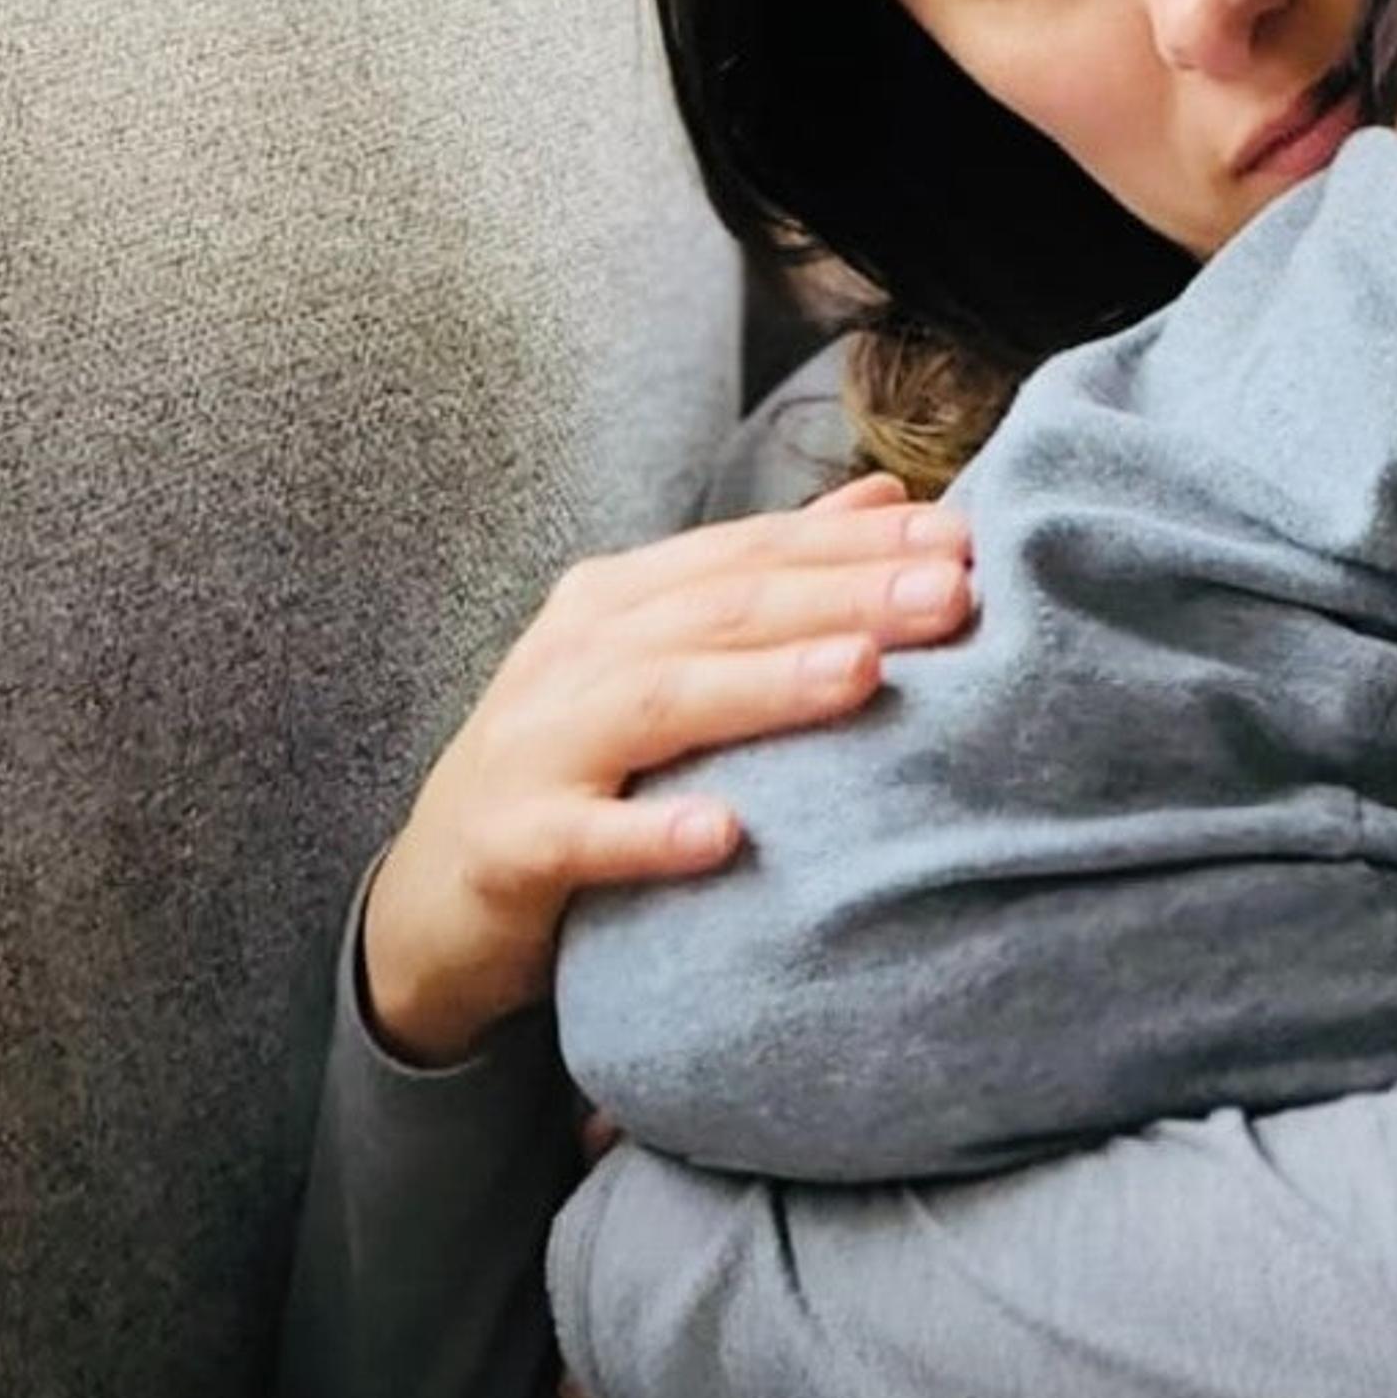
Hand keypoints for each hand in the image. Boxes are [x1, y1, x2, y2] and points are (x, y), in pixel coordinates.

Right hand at [358, 472, 975, 1066]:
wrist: (434, 900)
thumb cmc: (578, 770)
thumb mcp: (665, 662)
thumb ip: (766, 582)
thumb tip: (887, 498)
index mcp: (621, 601)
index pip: (752, 554)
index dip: (857, 541)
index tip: (962, 537)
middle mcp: (577, 656)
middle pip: (724, 610)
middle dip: (845, 595)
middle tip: (951, 592)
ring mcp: (536, 747)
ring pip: (660, 700)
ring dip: (766, 685)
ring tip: (866, 674)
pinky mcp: (511, 846)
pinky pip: (582, 837)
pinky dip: (649, 833)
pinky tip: (724, 836)